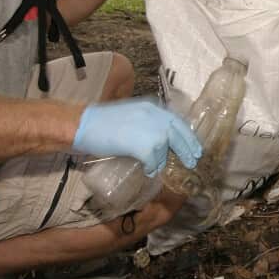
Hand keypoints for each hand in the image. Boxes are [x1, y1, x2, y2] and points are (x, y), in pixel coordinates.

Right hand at [73, 99, 201, 176]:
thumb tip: (161, 139)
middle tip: (193, 161)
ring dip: (160, 161)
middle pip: (179, 136)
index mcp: (152, 107)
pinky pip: (154, 162)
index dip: (188, 136)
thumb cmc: (101, 122)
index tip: (195, 147)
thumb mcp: (132, 114)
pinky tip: (147, 170)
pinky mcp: (144, 146)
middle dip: (187, 150)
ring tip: (154, 167)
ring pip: (165, 151)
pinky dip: (151, 168)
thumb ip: (148, 122)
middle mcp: (156, 116)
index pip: (178, 122)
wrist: (84, 124)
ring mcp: (151, 131)